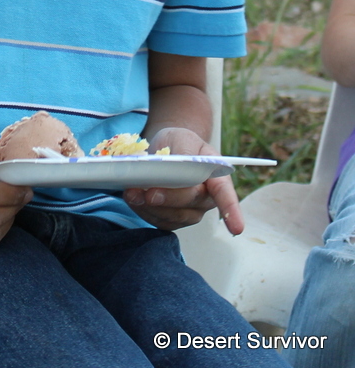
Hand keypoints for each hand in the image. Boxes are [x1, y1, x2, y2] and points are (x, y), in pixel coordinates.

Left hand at [122, 127, 243, 234]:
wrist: (168, 149)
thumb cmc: (180, 143)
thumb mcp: (183, 138)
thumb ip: (184, 154)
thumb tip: (179, 171)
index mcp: (216, 176)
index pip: (224, 194)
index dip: (231, 211)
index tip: (236, 228)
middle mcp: (207, 198)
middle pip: (191, 203)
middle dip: (168, 199)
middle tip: (146, 192)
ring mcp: (190, 211)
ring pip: (174, 217)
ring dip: (151, 207)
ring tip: (131, 193)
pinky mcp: (173, 219)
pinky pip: (160, 222)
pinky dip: (144, 212)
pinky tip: (133, 199)